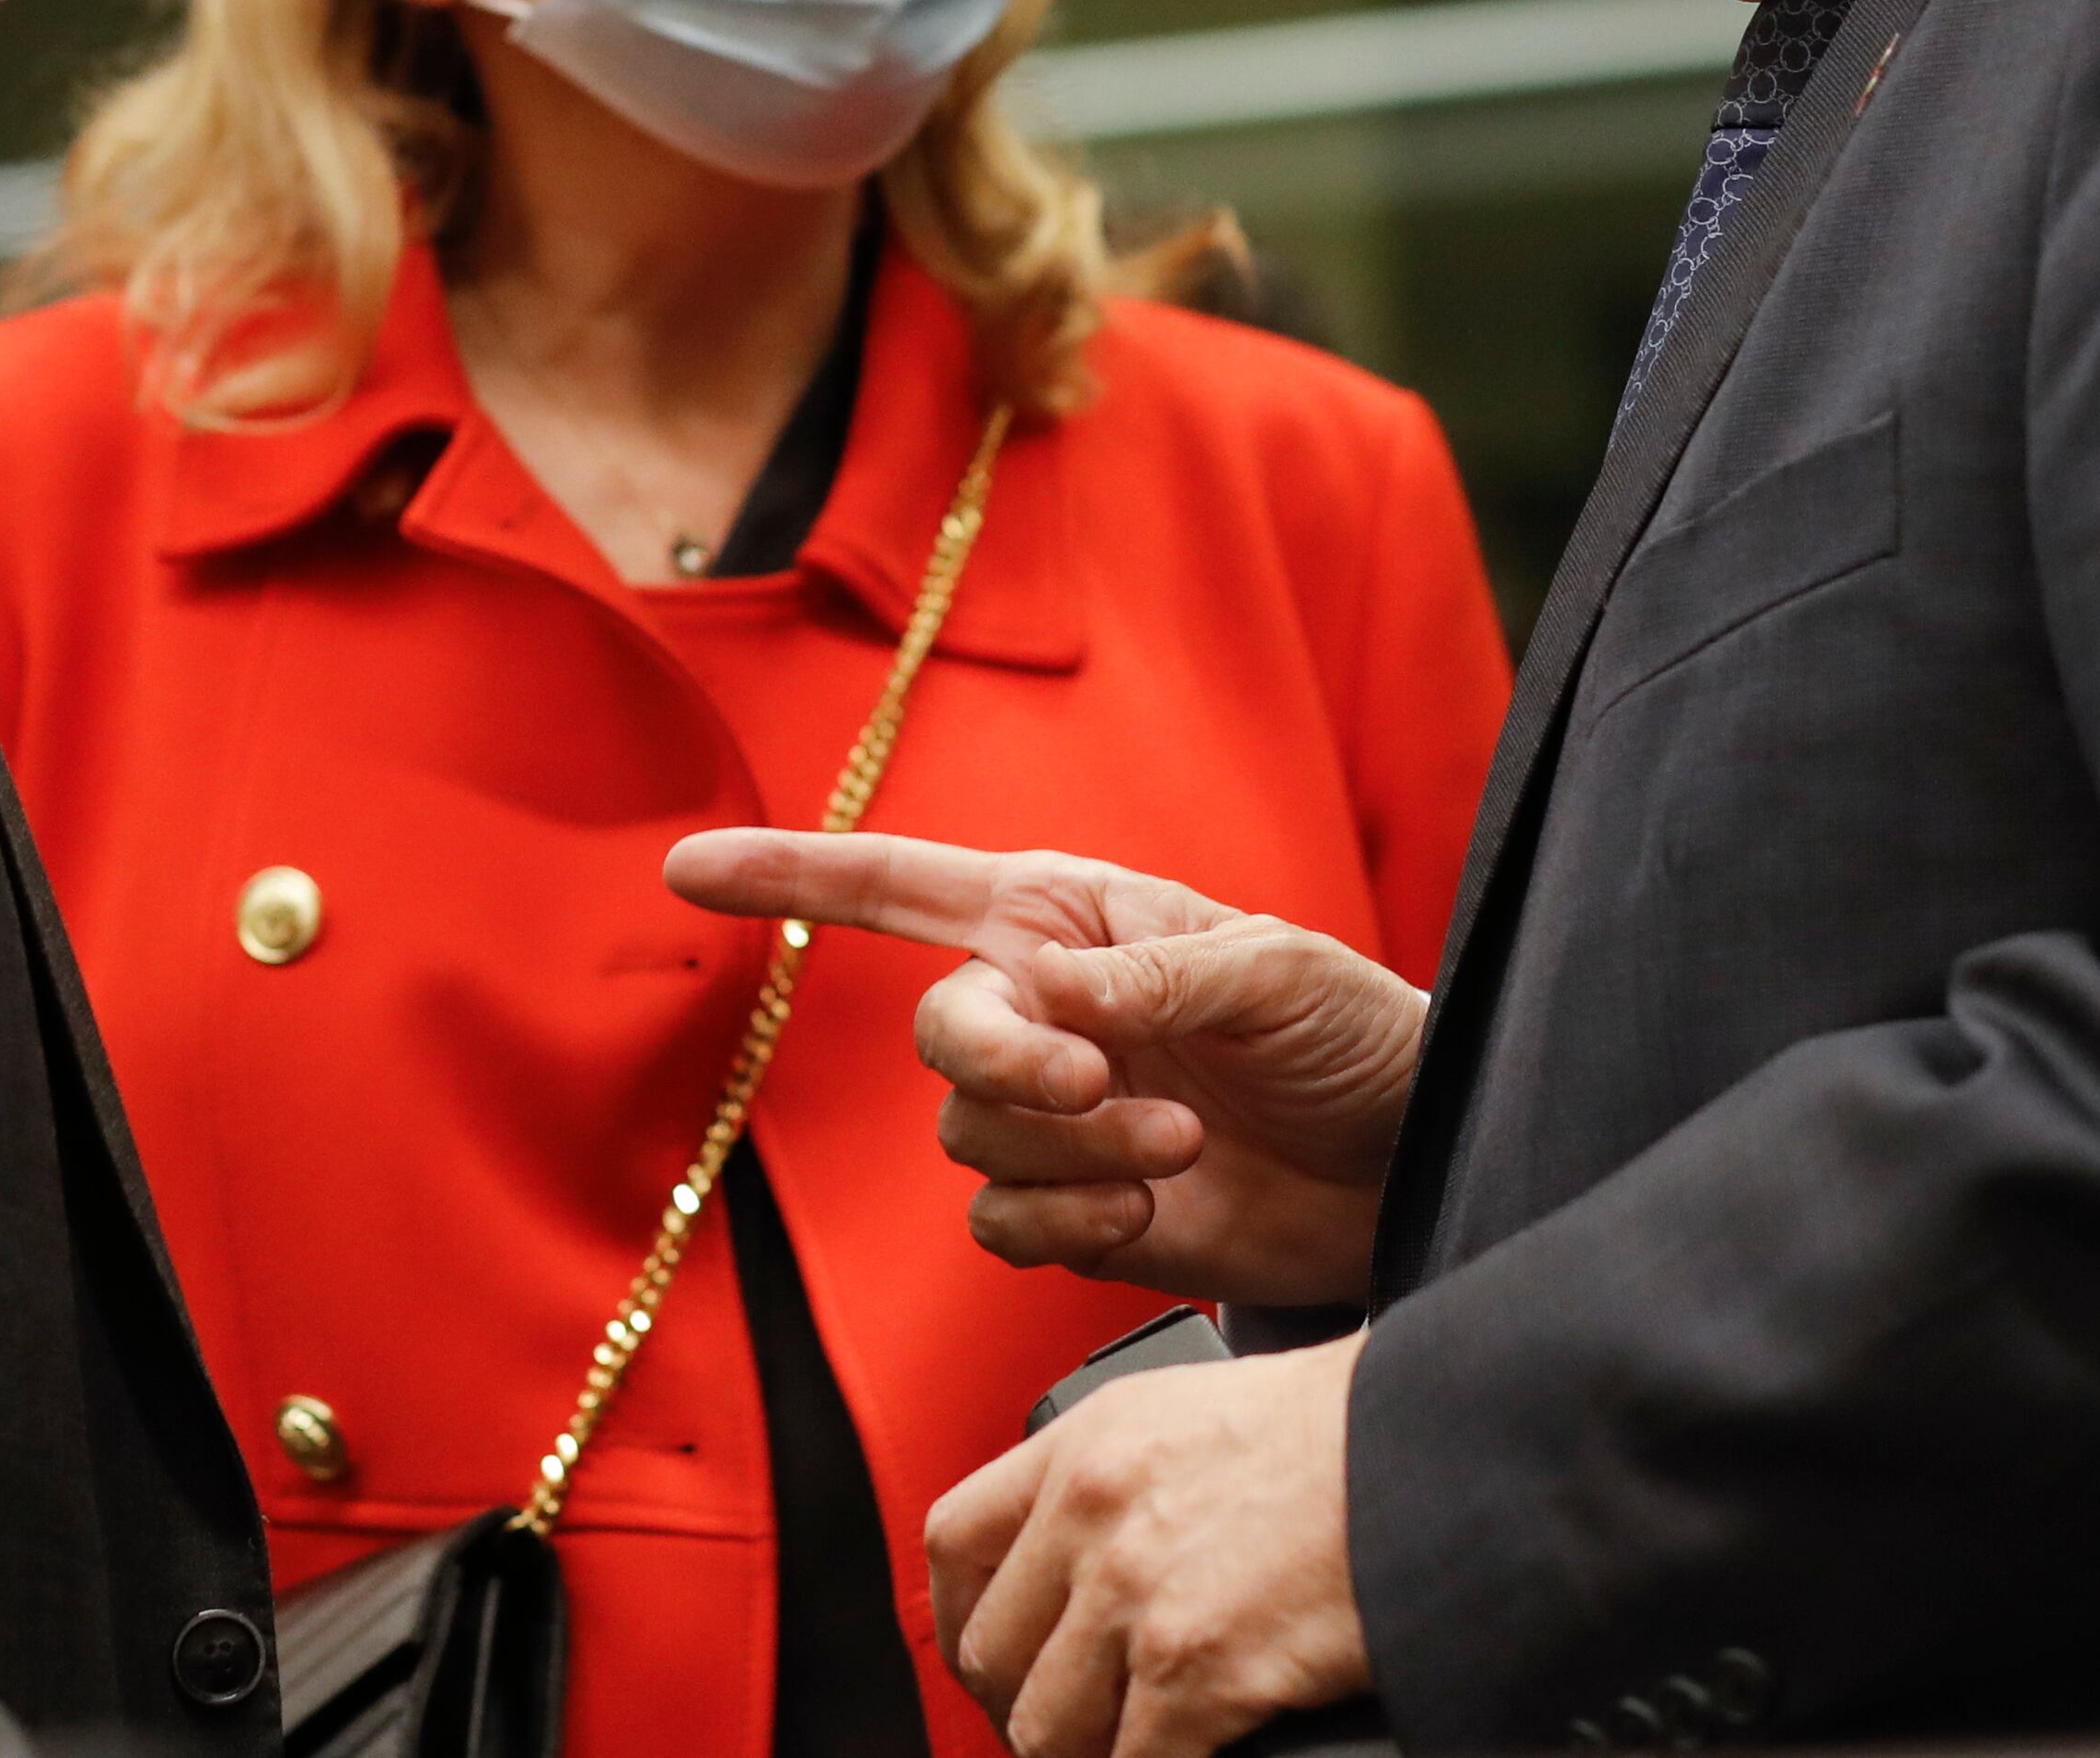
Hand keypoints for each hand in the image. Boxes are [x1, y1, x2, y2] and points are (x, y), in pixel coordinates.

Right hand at [662, 831, 1422, 1303]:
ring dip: (1075, 1157)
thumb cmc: (1357, 1033)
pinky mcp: (1075, 1212)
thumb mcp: (1273, 972)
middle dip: (1011, 1067)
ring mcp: (1053, 1118)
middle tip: (1108, 1085)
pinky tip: (1148, 1220)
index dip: (791, 872)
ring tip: (1181, 1152)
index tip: (687, 868)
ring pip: (973, 1143)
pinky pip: (1003, 1229)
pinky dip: (1069, 1231)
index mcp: (1070, 919)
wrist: (1412, 1161)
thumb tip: (1042, 994)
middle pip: (941, 1037)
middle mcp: (1042, 1011)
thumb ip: (1152, 977)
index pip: (903, 887)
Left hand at [928, 1334, 1371, 1757]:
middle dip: (1018, 1708)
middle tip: (1061, 1729)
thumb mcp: (1194, 1410)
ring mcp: (1138, 1596)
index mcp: (1084, 1444)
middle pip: (991, 1651)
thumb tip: (1088, 1565)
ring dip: (1077, 1754)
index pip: (955, 1540)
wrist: (1433, 1447)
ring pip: (1047, 1727)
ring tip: (1118, 1750)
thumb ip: (1122, 1479)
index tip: (980, 1657)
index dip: (957, 1618)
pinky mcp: (1197, 1670)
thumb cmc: (1346, 1429)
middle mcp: (1092, 1516)